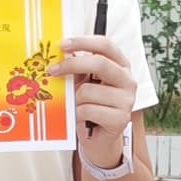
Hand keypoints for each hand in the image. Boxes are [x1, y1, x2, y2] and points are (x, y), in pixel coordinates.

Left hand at [58, 36, 137, 157]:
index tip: (62, 45)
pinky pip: (88, 110)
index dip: (83, 42)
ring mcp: (127, 100)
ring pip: (88, 91)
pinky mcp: (120, 119)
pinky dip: (78, 114)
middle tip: (52, 70)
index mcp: (120, 65)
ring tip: (77, 106)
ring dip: (75, 100)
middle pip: (99, 63)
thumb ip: (78, 68)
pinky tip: (82, 118)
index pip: (105, 45)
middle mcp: (127, 80)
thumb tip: (59, 54)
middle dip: (72, 65)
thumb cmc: (92, 106)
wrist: (99, 138)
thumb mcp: (85, 82)